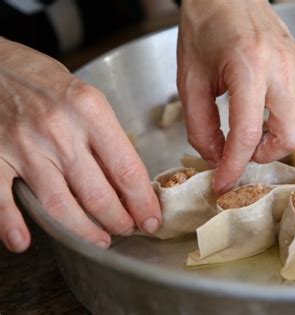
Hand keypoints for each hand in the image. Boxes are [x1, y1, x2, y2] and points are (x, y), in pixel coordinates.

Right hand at [0, 38, 161, 251]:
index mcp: (90, 111)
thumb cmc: (45, 80)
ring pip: (59, 204)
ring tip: (100, 239)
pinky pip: (2, 199)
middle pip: (97, 194)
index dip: (143, 202)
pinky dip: (11, 224)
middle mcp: (58, 131)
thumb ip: (106, 137)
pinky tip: (23, 242)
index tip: (152, 218)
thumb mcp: (88, 98)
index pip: (127, 169)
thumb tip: (127, 180)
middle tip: (129, 230)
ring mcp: (23, 146)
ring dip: (84, 230)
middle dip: (119, 221)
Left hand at [177, 0, 294, 193]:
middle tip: (249, 148)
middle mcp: (281, 67)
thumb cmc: (204, 31)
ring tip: (279, 132)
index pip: (247, 133)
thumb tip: (217, 156)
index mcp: (247, 70)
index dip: (233, 166)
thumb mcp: (189, 81)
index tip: (223, 181)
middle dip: (269, 152)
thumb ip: (199, 126)